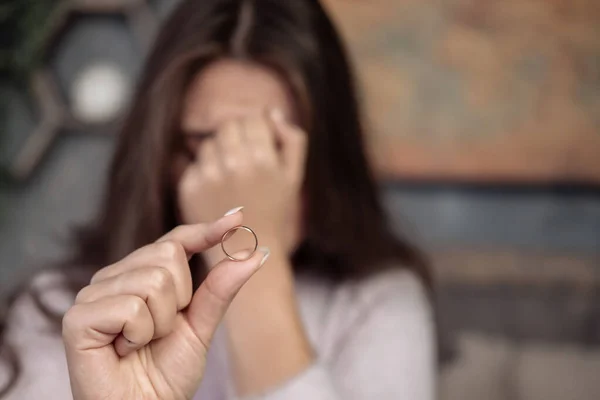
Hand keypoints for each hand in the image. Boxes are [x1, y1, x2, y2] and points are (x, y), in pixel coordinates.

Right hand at [62, 210, 268, 399]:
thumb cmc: (166, 374)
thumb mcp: (201, 326)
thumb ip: (221, 288)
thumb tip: (254, 252)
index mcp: (140, 276)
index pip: (174, 241)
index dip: (205, 230)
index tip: (238, 216)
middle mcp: (114, 278)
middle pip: (167, 255)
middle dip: (180, 300)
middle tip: (161, 331)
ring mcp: (93, 295)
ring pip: (153, 281)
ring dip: (161, 322)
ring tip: (141, 343)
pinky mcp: (79, 317)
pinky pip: (131, 306)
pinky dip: (140, 334)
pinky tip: (124, 349)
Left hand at [177, 109, 306, 256]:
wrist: (248, 252)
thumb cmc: (274, 212)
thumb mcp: (293, 177)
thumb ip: (292, 140)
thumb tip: (271, 112)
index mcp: (263, 159)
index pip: (252, 119)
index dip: (257, 131)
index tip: (260, 148)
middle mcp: (234, 164)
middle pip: (228, 126)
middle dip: (237, 138)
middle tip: (245, 161)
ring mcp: (209, 177)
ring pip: (209, 143)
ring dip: (219, 154)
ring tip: (231, 178)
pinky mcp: (189, 188)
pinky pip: (195, 164)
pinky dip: (205, 173)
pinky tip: (218, 192)